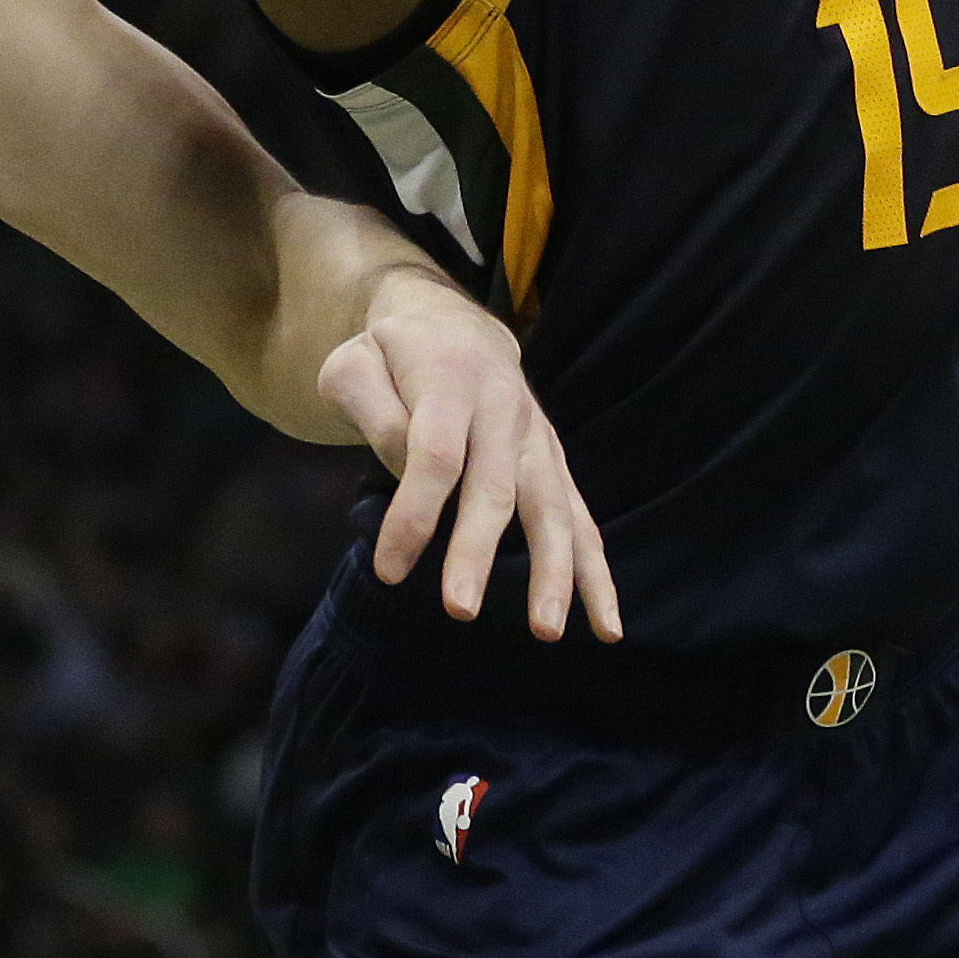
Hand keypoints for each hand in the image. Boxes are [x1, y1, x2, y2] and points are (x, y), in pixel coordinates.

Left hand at [319, 269, 619, 641]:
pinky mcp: (554, 465)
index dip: (413, 512)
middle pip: (493, 485)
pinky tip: (606, 627)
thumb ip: (372, 412)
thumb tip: (407, 475)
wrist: (452, 327)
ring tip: (545, 630)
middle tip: (459, 609)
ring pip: (550, 507)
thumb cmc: (390, 358)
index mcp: (450, 376)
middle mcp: (504, 406)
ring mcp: (536, 437)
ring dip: (552, 571)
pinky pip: (581, 522)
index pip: (435, 453)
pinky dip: (596, 576)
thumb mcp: (352, 364)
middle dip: (477, 549)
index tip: (389, 571)